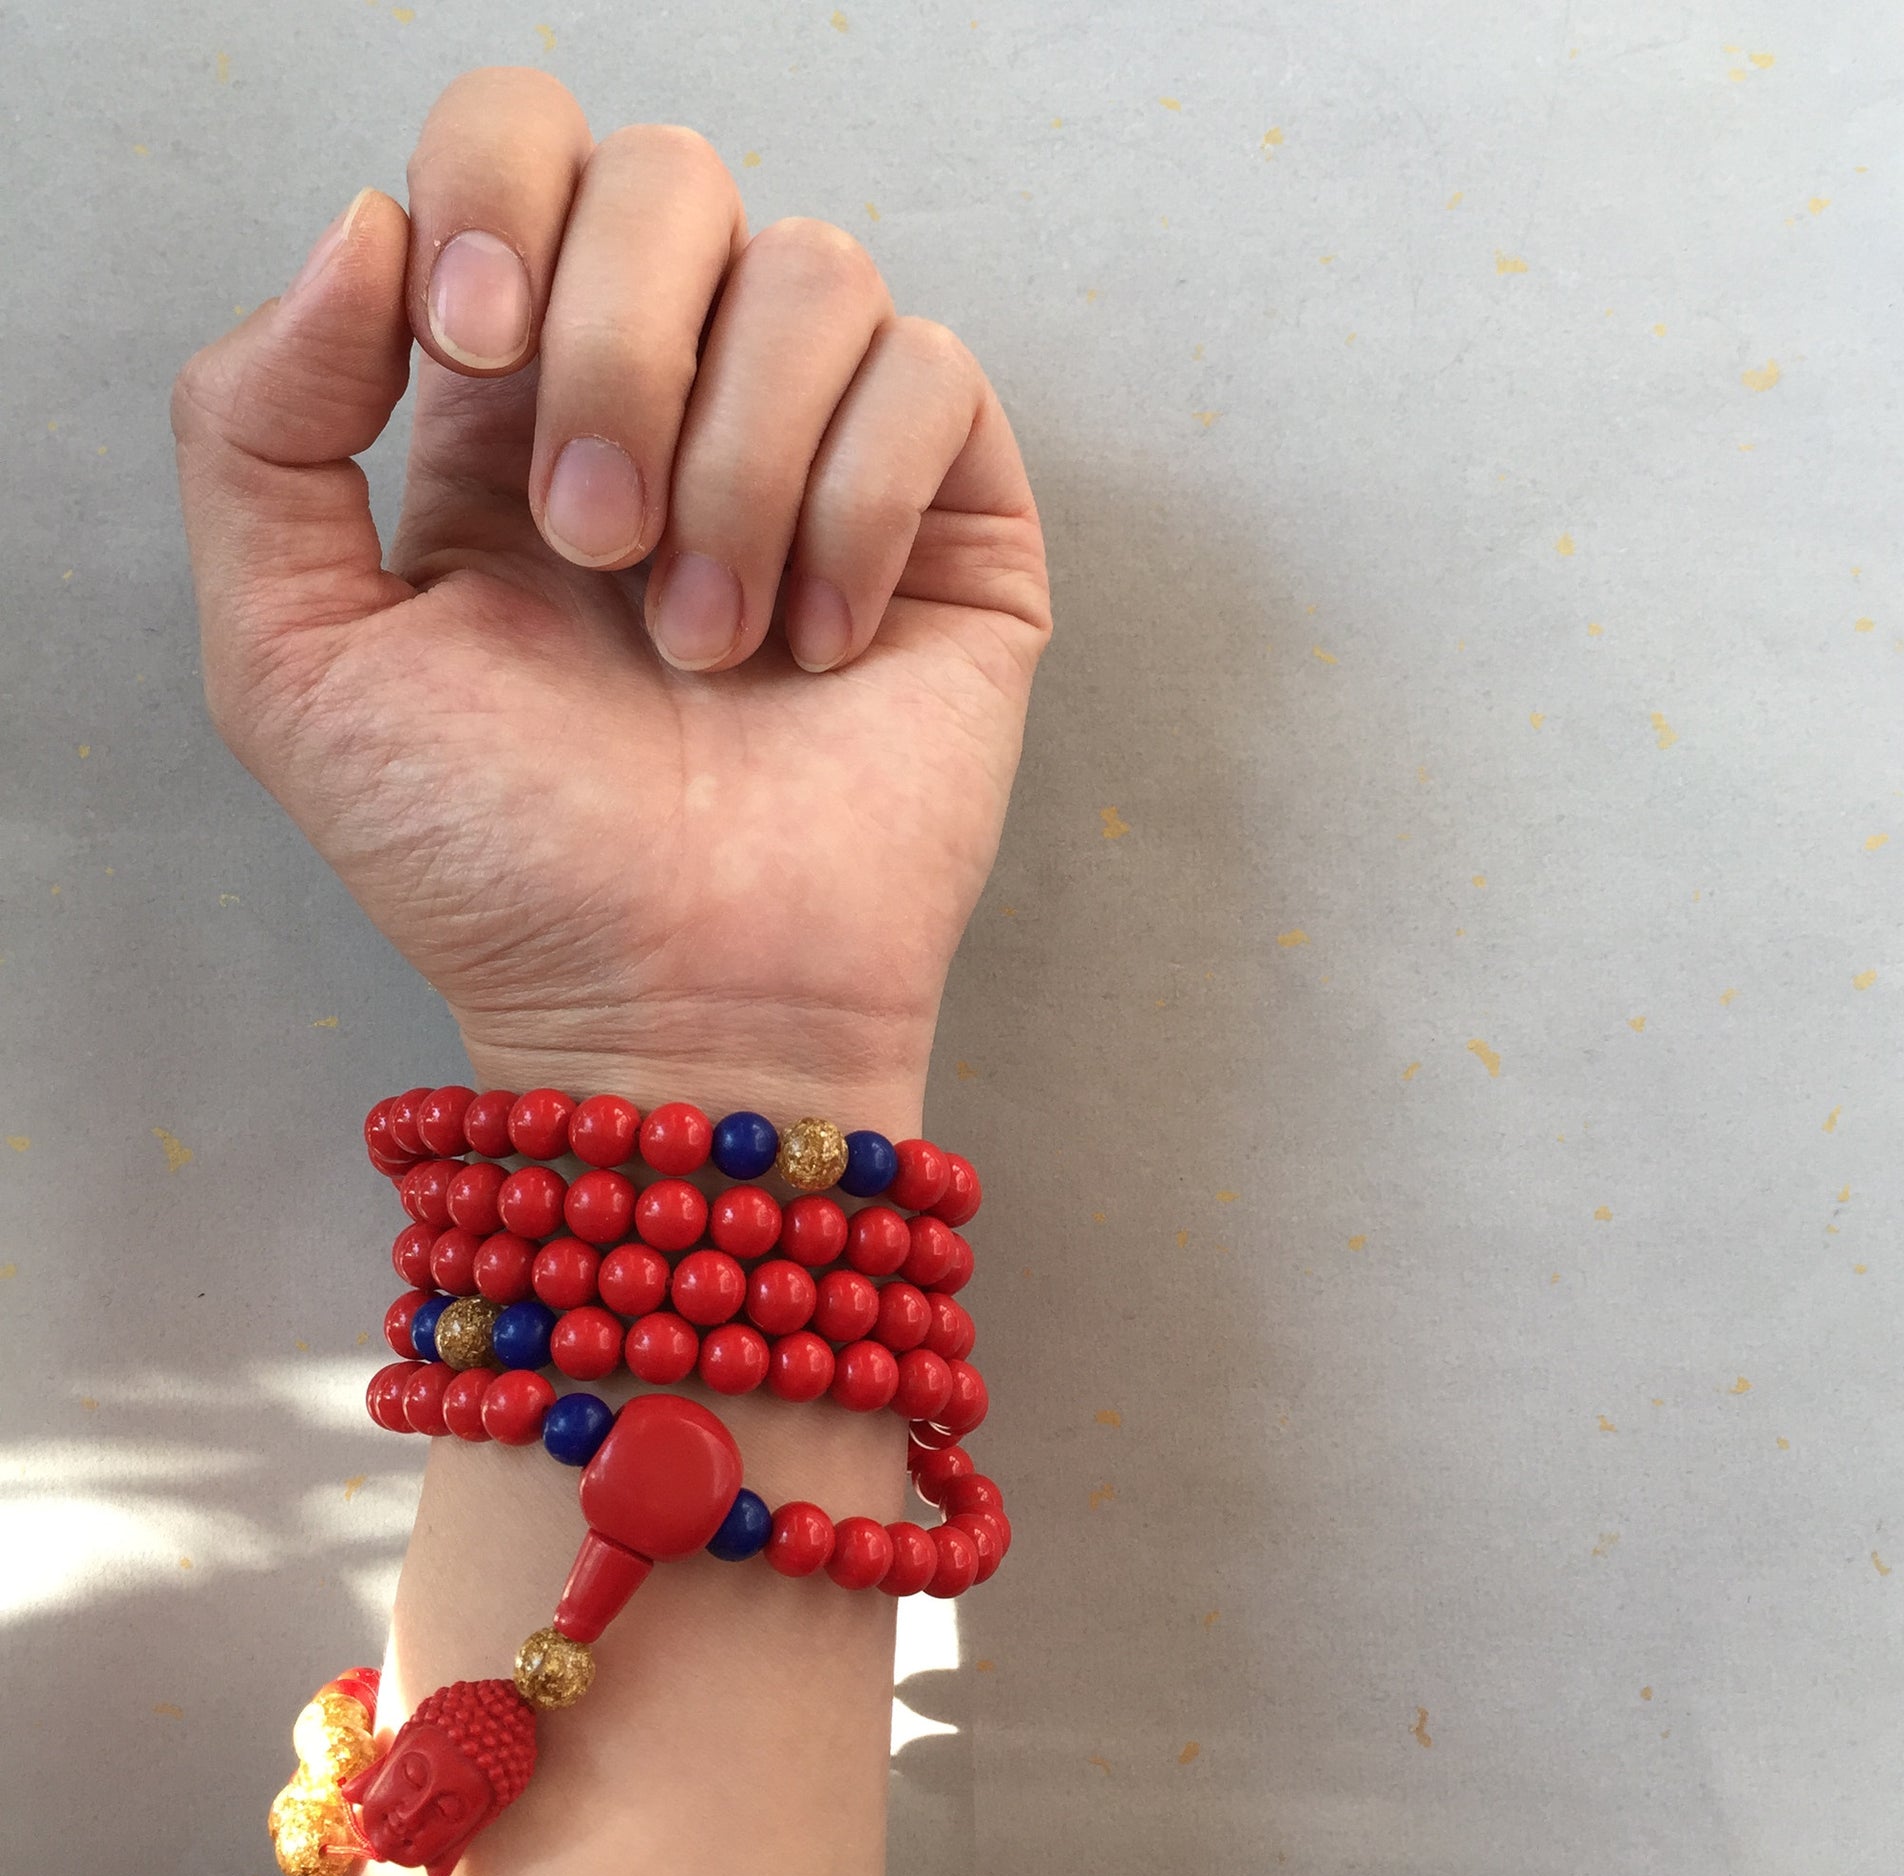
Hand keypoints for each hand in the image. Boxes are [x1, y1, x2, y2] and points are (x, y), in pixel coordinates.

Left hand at [172, 67, 1049, 1127]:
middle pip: (673, 177)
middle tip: (597, 548)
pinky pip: (932, 380)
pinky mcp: (951, 522)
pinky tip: (821, 644)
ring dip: (740, 465)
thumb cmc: (495, 864)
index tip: (471, 347)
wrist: (678, 1005)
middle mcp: (676, 401)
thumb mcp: (295, 661)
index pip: (521, 144)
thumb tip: (369, 228)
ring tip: (710, 645)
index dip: (498, 188)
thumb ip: (255, 426)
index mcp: (512, 403)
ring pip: (816, 271)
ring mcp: (822, 454)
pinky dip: (860, 507)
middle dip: (616, 349)